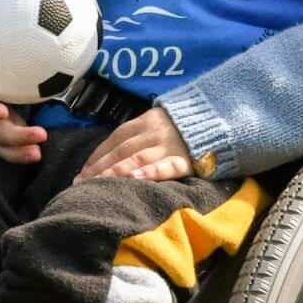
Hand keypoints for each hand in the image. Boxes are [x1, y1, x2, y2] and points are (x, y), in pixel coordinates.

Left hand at [77, 107, 193, 181]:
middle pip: (121, 150)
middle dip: (99, 167)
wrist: (221, 119)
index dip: (97, 155)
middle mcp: (154, 132)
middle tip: (81, 184)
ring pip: (137, 158)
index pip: (115, 139)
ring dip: (114, 172)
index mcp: (145, 121)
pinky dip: (149, 172)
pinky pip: (166, 166)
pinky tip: (134, 179)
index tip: (82, 172)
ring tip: (97, 184)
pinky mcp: (186, 160)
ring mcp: (169, 146)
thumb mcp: (159, 120)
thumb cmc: (185, 124)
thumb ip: (139, 133)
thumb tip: (110, 152)